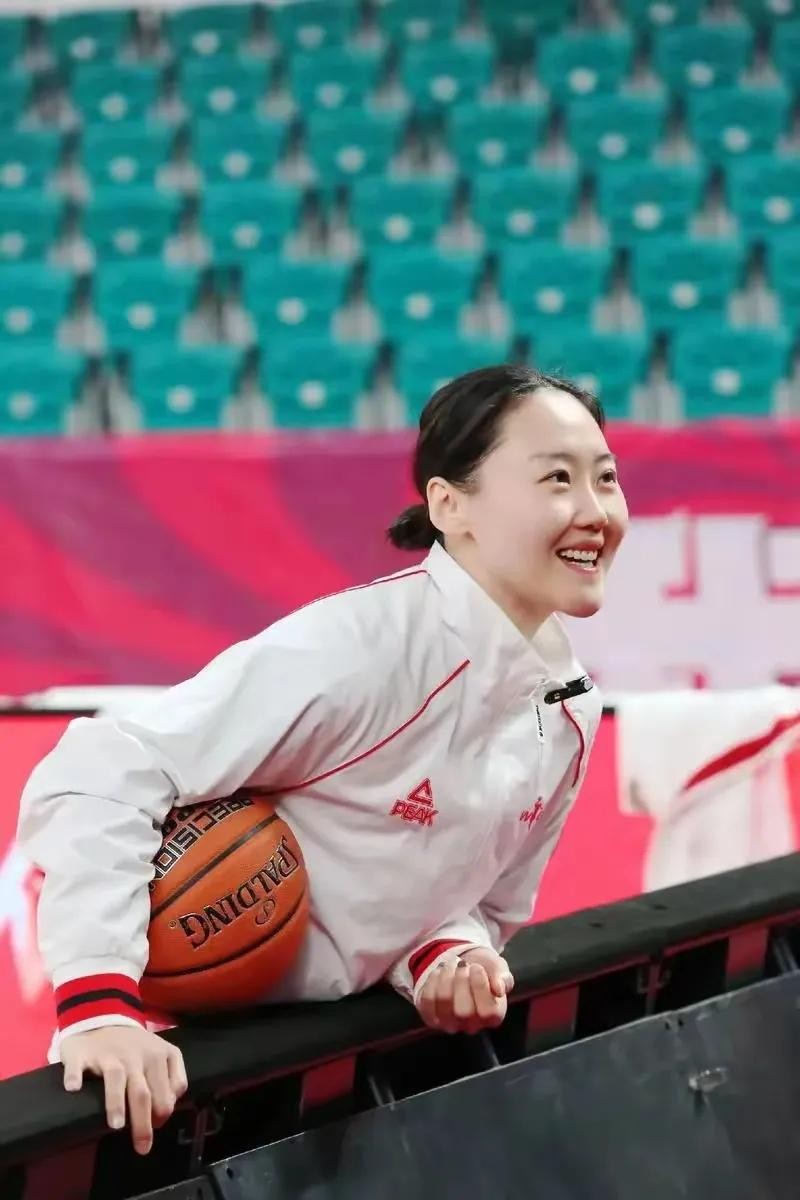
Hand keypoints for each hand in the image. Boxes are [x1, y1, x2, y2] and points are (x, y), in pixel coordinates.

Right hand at [61, 1025, 187, 1154]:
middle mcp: (136, 1055)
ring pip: (116, 1078)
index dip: (164, 1112)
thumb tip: (167, 1109)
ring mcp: (109, 1053)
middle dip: (144, 1122)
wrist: (102, 1017)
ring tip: (116, 1125)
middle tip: (142, 1146)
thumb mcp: (161, 1055)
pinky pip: (78, 1065)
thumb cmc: (134, 1047)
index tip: (157, 1127)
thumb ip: (172, 1078)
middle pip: (143, 1092)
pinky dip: (75, 1076)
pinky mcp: (83, 1053)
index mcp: (159, 1055)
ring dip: (116, 1102)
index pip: (168, 1090)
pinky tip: (73, 1088)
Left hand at [415, 947, 514, 1034]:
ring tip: (452, 964)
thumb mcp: (499, 968)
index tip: (477, 967)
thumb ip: (504, 977)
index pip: (488, 1012)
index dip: (480, 986)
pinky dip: (432, 981)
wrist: (463, 964)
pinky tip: (440, 972)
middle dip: (462, 980)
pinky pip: (427, 1000)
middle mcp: (470, 1026)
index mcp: (493, 1017)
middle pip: (463, 1011)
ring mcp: (449, 1023)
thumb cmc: (485, 969)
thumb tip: (499, 989)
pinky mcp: (430, 1017)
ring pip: (443, 1002)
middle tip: (463, 964)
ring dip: (446, 976)